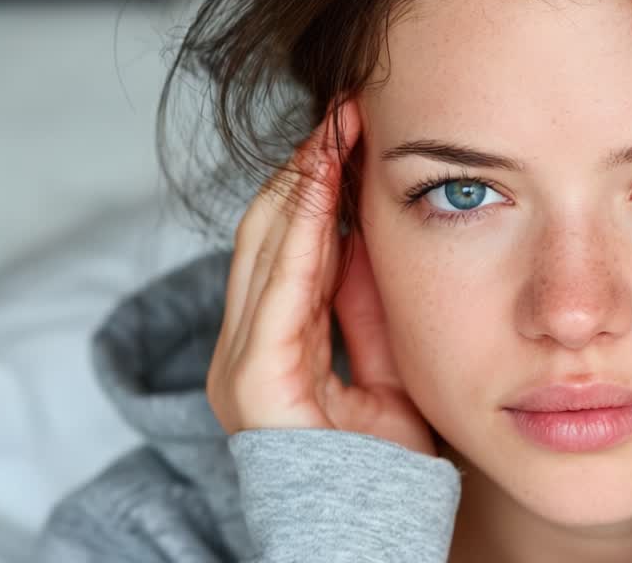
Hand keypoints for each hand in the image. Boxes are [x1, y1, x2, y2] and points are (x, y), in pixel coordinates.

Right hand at [206, 100, 434, 455]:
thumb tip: (370, 227)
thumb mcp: (387, 355)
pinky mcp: (255, 386)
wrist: (379, 528)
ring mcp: (243, 364)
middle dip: (309, 167)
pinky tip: (326, 185)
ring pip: (267, 246)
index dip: (317, 179)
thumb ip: (366, 299)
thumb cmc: (387, 451)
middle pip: (269, 230)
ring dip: (304, 182)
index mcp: (274, 338)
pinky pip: (280, 291)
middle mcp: (246, 345)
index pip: (288, 239)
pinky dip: (302, 232)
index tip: (354, 125)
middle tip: (348, 110)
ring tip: (339, 127)